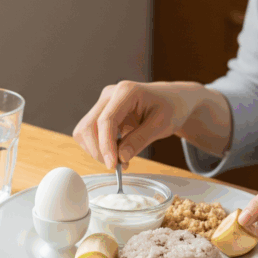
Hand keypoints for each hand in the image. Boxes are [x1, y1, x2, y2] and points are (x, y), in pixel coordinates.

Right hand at [72, 81, 192, 169]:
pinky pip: (90, 133)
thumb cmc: (171, 108)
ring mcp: (103, 103)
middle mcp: (109, 94)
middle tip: (116, 166)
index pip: (106, 120)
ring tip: (119, 160)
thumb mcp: (162, 125)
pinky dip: (99, 147)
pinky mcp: (101, 113)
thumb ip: (139, 140)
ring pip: (84, 130)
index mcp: (126, 91)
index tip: (112, 165)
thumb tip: (120, 157)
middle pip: (88, 126)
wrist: (172, 100)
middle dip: (98, 150)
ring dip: (96, 149)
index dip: (106, 144)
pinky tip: (116, 152)